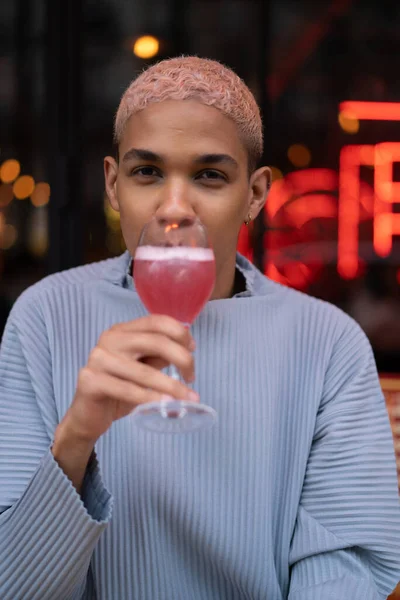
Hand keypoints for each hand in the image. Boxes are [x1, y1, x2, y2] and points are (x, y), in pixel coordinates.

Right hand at [57, 315, 197, 444]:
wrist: (87, 417)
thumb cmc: (118, 390)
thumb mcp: (143, 369)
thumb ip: (159, 356)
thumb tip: (186, 348)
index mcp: (121, 331)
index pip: (156, 321)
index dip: (179, 333)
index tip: (193, 349)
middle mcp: (108, 340)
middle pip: (155, 341)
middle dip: (182, 358)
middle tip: (192, 377)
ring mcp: (98, 359)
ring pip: (144, 371)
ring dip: (172, 386)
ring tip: (188, 398)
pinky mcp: (90, 381)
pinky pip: (128, 390)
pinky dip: (151, 398)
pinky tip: (166, 405)